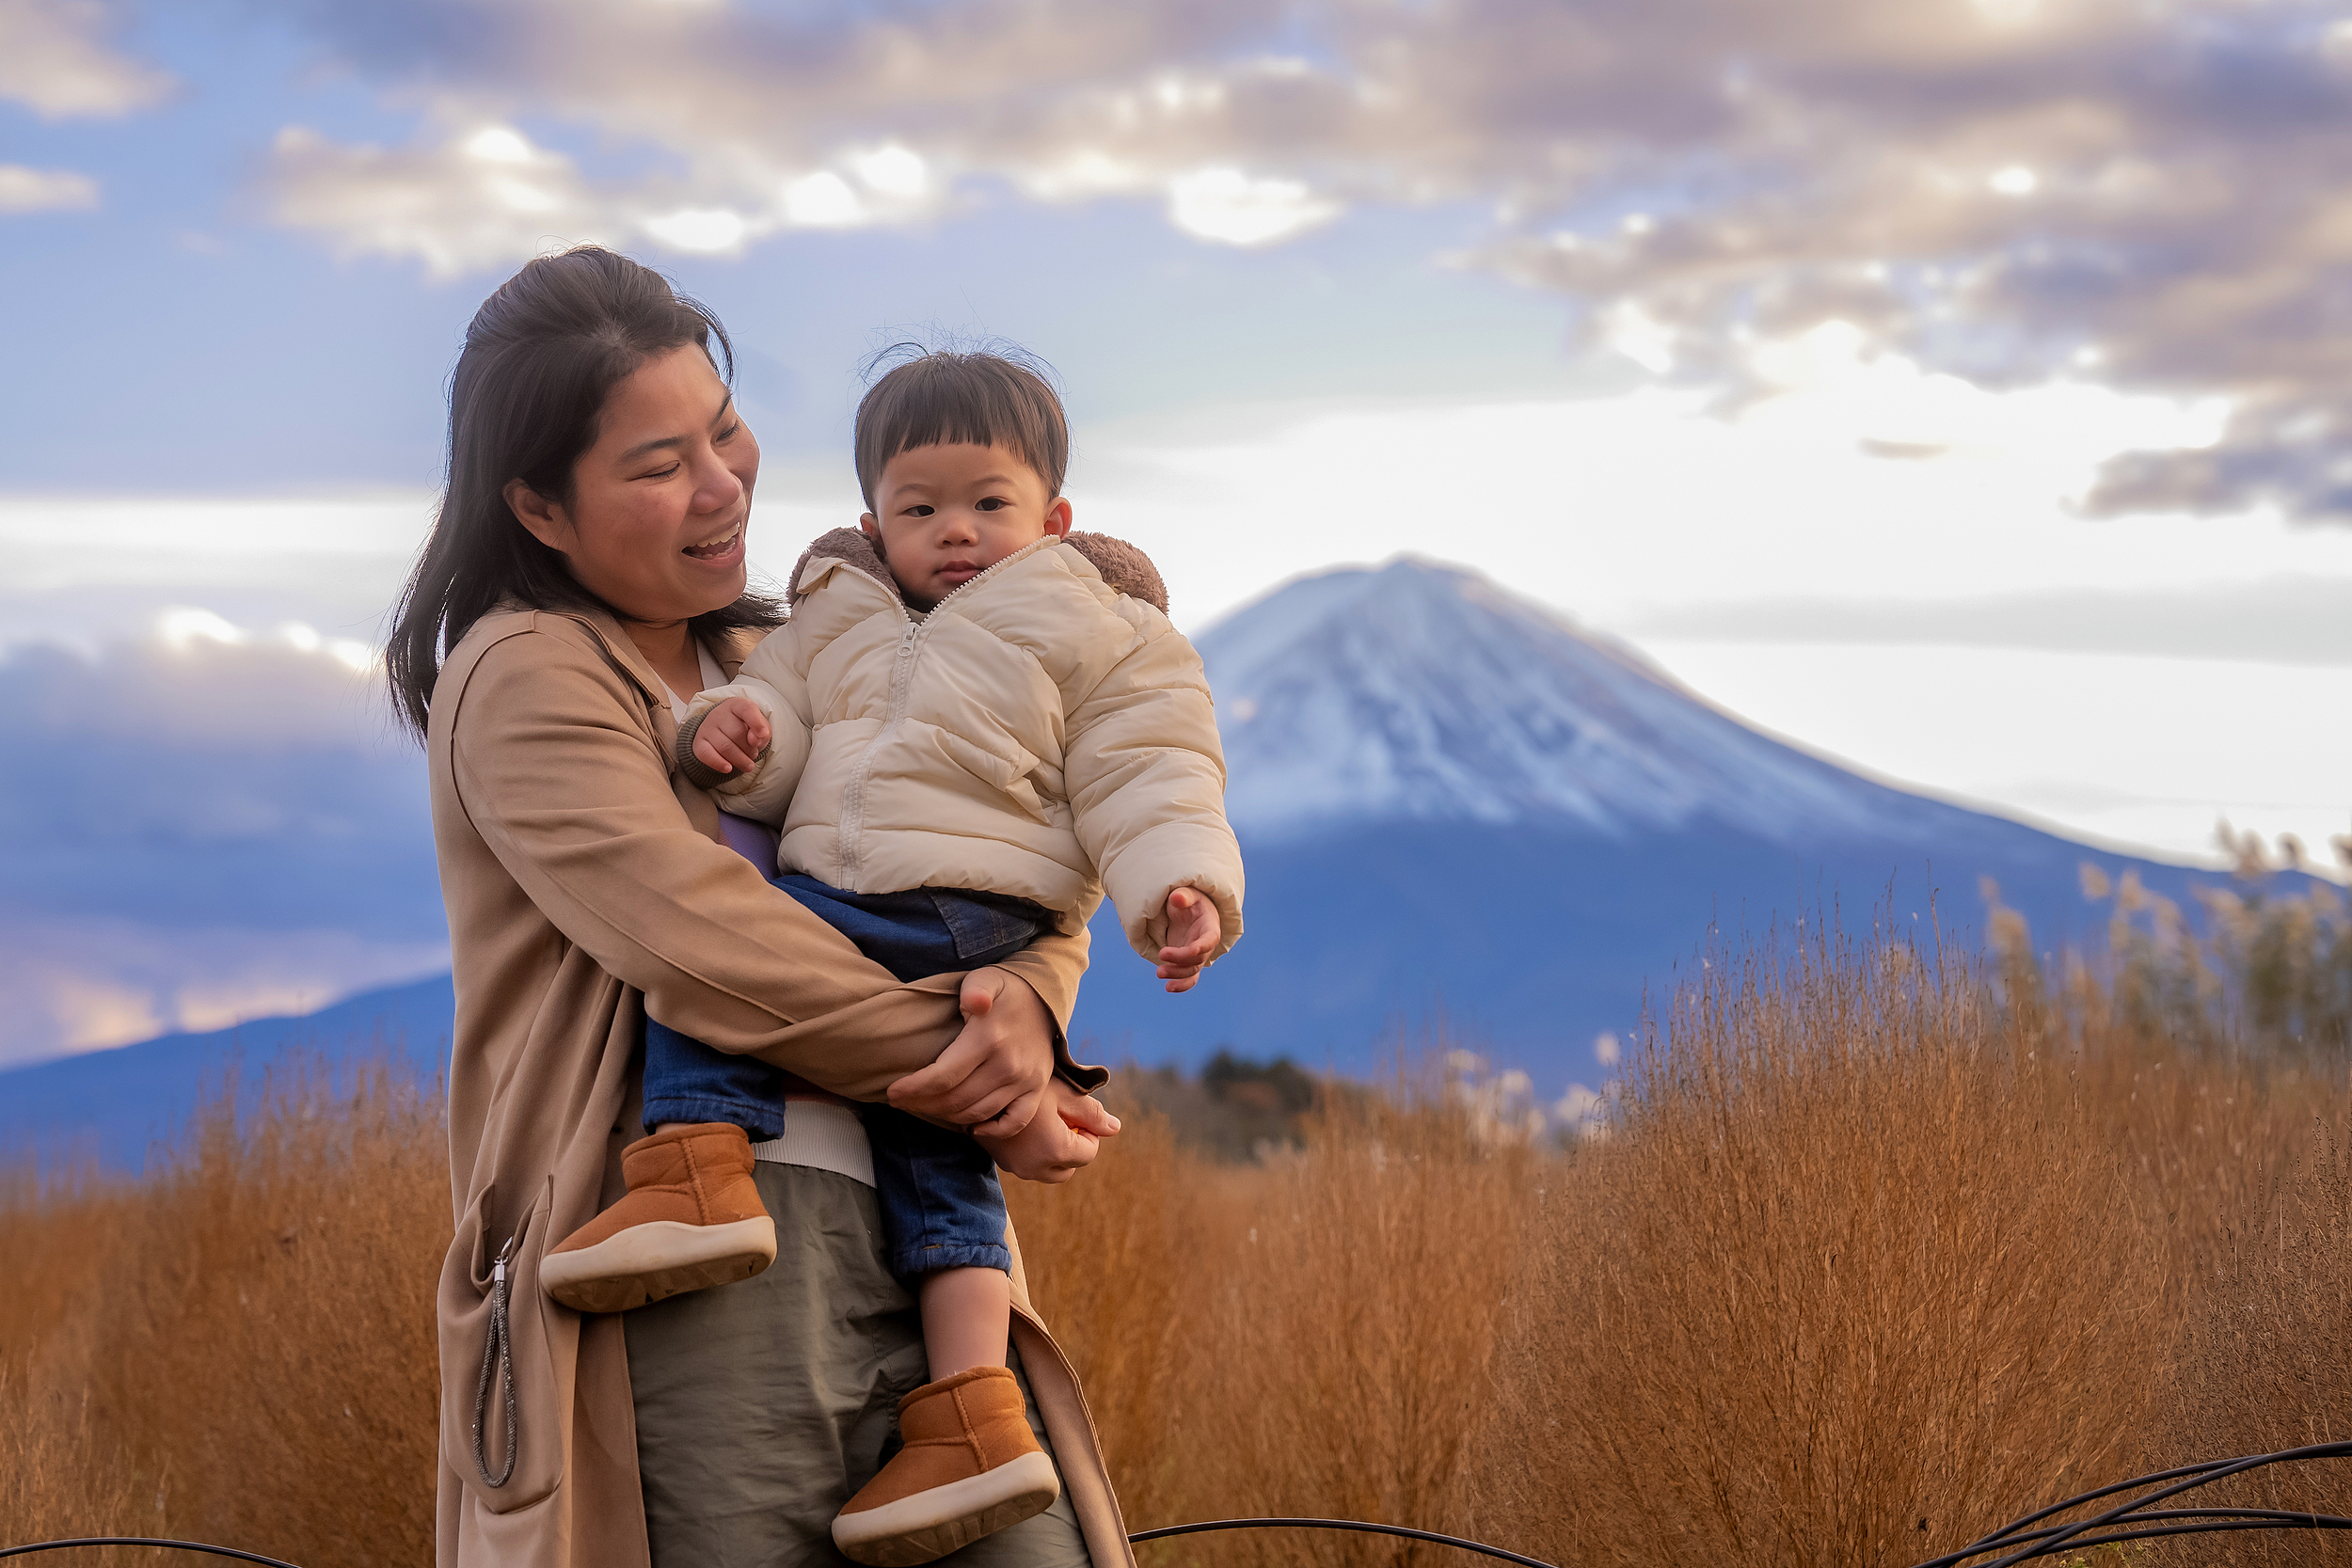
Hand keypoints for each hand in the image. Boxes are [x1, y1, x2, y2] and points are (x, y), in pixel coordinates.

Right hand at [693, 697, 770, 776]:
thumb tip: (755, 739)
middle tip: (753, 754)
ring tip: (747, 764)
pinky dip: (719, 764)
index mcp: (736, 705)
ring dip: (740, 760)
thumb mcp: (760, 727)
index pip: (746, 709)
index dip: (756, 722)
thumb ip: (763, 730)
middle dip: (750, 749)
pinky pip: (707, 755)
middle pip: (737, 733)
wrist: (722, 734)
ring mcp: (706, 728)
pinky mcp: (699, 744)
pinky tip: (729, 768)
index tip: (764, 734)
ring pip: (724, 747)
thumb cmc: (746, 729)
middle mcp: (718, 714)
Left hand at [885, 967, 1055, 1137]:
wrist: (1045, 997)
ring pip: (978, 1113)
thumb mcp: (986, 977)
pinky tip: (972, 1127)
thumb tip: (974, 1001)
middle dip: (922, 1104)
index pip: (943, 1076)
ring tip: (928, 1107)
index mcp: (989, 1039)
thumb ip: (975, 988)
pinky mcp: (1036, 1090)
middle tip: (903, 1101)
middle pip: (955, 1100)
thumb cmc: (1005, 989)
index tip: (893, 1092)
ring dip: (947, 1116)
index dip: (914, 1088)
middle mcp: (1008, 1065)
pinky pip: (1014, 1123)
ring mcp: (1024, 1081)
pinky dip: (992, 1131)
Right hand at [975, 1080, 1120, 1183]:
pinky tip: (1028, 1127)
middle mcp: (1036, 1167)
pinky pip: (1030, 1166)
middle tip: (1062, 1119)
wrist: (977, 1086)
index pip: (1089, 1154)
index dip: (1089, 1132)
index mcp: (1055, 1150)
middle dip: (1073, 1148)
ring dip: (1054, 1153)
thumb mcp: (1063, 1092)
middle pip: (1069, 1168)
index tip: (1075, 1112)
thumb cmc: (1024, 1083)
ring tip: (1045, 1122)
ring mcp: (1017, 1169)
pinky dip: (1036, 1153)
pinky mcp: (1003, 1164)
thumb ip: (1091, 1113)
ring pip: (1049, 1170)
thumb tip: (1115, 1128)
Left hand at [1155, 885, 1220, 993]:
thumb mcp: (1187, 894)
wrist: (1187, 911)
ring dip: (1177, 974)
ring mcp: (1197, 956)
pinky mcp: (1187, 963)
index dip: (1203, 945)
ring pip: (1192, 971)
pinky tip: (1168, 988)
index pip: (1210, 939)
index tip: (1192, 949)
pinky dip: (1181, 985)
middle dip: (1180, 960)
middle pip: (1198, 958)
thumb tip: (1177, 898)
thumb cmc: (1188, 900)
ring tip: (1159, 972)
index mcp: (1210, 927)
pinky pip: (1189, 978)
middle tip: (1161, 954)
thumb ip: (1183, 896)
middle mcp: (1206, 944)